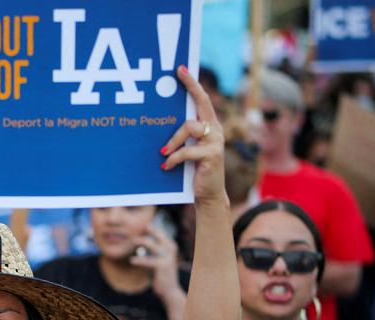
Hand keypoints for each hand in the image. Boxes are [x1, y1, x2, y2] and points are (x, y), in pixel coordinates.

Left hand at [129, 222, 182, 298]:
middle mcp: (171, 250)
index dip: (151, 228)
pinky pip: (147, 261)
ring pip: (151, 245)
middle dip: (148, 229)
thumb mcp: (157, 260)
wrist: (170, 291)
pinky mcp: (162, 266)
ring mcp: (167, 257)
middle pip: (158, 235)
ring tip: (133, 241)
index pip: (161, 233)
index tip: (141, 226)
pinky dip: (139, 260)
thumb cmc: (161, 275)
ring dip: (141, 241)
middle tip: (138, 227)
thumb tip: (139, 241)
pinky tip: (132, 261)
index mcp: (171, 247)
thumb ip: (152, 251)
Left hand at [161, 67, 226, 205]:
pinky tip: (166, 167)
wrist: (208, 194)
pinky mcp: (212, 155)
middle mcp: (215, 129)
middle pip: (202, 102)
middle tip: (177, 73)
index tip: (181, 69)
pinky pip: (186, 151)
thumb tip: (159, 123)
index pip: (201, 99)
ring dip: (172, 141)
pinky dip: (173, 159)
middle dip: (190, 86)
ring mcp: (215, 141)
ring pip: (189, 127)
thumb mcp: (188, 149)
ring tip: (162, 153)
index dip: (192, 83)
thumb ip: (182, 137)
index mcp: (208, 125)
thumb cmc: (194, 170)